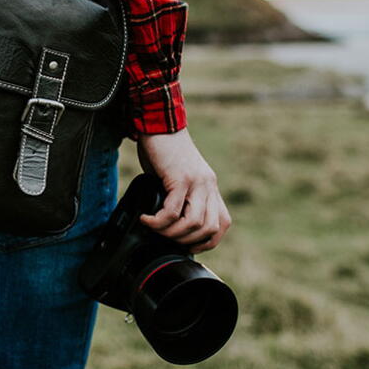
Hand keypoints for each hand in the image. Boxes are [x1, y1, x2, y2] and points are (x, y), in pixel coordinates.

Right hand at [136, 128, 231, 253]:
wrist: (158, 123)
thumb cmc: (162, 150)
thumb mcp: (178, 176)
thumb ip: (181, 196)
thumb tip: (169, 223)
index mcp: (210, 186)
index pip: (222, 224)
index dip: (206, 241)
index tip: (185, 244)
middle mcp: (208, 185)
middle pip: (209, 228)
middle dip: (185, 241)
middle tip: (164, 237)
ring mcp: (196, 181)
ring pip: (193, 224)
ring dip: (170, 233)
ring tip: (154, 227)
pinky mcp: (180, 177)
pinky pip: (172, 211)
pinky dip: (157, 221)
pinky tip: (146, 218)